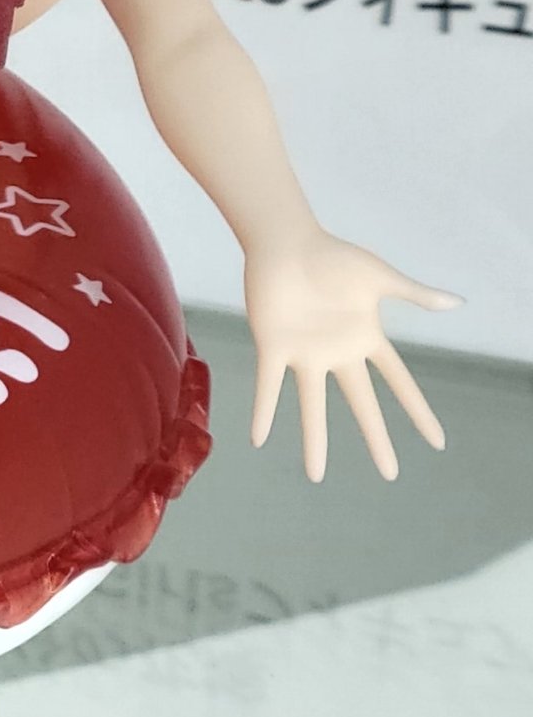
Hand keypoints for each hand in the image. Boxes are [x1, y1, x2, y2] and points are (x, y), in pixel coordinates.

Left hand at [243, 231, 460, 481]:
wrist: (285, 240)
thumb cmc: (332, 255)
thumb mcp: (380, 277)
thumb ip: (415, 293)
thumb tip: (458, 302)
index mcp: (365, 338)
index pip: (398, 383)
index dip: (417, 411)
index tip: (437, 442)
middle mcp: (336, 353)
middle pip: (361, 404)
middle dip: (376, 439)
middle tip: (390, 475)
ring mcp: (305, 353)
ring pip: (313, 406)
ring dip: (314, 441)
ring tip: (315, 477)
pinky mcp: (274, 346)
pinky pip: (268, 386)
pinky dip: (264, 412)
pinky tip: (258, 439)